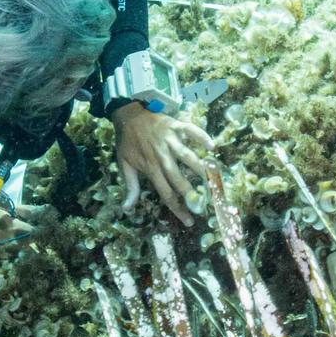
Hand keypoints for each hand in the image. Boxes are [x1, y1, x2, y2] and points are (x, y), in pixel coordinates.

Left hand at [112, 103, 214, 225]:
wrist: (127, 115)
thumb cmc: (127, 142)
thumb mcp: (124, 165)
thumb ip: (130, 187)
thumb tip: (127, 209)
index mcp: (151, 169)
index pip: (166, 194)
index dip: (178, 209)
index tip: (189, 221)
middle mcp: (161, 156)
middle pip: (178, 178)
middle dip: (191, 193)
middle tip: (205, 205)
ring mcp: (169, 140)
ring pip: (186, 156)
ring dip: (199, 167)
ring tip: (211, 179)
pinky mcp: (174, 125)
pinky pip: (190, 130)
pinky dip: (201, 136)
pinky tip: (211, 146)